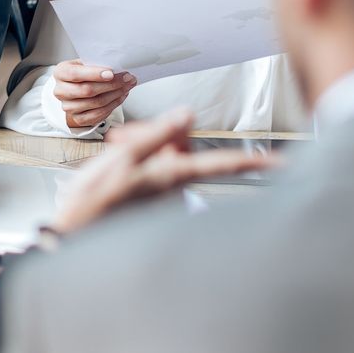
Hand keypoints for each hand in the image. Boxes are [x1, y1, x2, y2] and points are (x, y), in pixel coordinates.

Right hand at [48, 110, 275, 234]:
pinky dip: (136, 164)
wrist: (71, 235)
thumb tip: (187, 116)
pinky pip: (153, 174)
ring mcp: (163, 198)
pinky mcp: (151, 203)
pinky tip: (114, 165)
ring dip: (141, 150)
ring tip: (112, 152)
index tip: (282, 164)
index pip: (219, 165)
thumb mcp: (122, 157)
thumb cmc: (93, 201)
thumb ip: (158, 134)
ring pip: (164, 160)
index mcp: (171, 176)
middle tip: (120, 139)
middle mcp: (174, 190)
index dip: (253, 163)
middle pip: (181, 152)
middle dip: (156, 138)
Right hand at [49, 60, 136, 130]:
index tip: (111, 73)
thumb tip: (117, 66)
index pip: (75, 74)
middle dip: (111, 84)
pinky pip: (99, 114)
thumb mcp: (84, 63)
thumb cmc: (82, 74)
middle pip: (87, 90)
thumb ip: (96, 64)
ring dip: (116, 94)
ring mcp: (68, 107)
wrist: (75, 89)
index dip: (94, 74)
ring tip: (127, 86)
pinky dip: (113, 104)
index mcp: (60, 73)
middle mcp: (61, 91)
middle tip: (127, 78)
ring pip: (96, 103)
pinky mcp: (78, 119)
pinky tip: (121, 96)